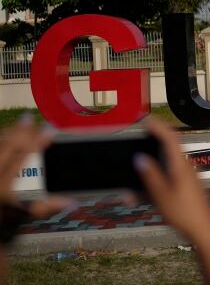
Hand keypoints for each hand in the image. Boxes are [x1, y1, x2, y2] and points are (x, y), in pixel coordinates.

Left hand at [0, 116, 73, 240]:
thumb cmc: (3, 220)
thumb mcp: (23, 215)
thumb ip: (46, 207)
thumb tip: (73, 202)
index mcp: (4, 187)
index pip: (22, 158)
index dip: (37, 142)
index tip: (49, 131)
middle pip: (7, 147)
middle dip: (19, 132)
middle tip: (30, 118)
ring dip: (9, 133)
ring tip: (22, 123)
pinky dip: (4, 139)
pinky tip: (10, 134)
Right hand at [133, 117, 209, 242]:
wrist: (203, 230)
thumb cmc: (184, 213)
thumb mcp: (162, 195)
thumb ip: (150, 175)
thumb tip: (140, 157)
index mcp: (181, 165)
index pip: (170, 138)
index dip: (158, 126)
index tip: (144, 119)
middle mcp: (185, 168)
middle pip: (166, 152)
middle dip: (148, 151)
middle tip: (135, 146)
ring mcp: (185, 178)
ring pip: (162, 171)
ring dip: (146, 178)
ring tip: (130, 192)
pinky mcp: (184, 188)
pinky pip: (165, 182)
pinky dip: (151, 188)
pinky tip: (138, 200)